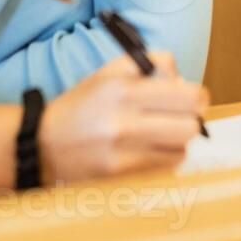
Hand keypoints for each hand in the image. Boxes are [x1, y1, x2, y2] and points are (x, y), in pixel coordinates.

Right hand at [37, 52, 207, 183]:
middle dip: (193, 119)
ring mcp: (122, 150)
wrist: (43, 144)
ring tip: (165, 134)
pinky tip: (153, 149)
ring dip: (179, 140)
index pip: (184, 93)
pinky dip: (166, 157)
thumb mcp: (110, 72)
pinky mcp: (120, 174)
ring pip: (181, 148)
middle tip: (184, 117)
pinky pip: (165, 166)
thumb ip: (150, 66)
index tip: (194, 98)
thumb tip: (184, 81)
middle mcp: (122, 119)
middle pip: (189, 124)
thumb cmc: (83, 104)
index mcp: (121, 87)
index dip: (197, 96)